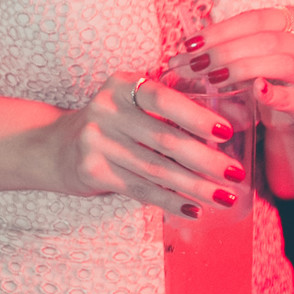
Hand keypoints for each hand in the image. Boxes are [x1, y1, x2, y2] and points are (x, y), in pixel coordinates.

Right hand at [52, 71, 245, 214]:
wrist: (57, 145)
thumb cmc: (114, 122)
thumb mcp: (135, 103)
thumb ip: (175, 107)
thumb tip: (235, 118)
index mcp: (123, 84)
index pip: (163, 98)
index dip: (196, 116)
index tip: (227, 132)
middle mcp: (107, 108)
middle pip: (164, 139)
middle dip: (205, 159)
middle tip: (236, 173)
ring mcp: (96, 140)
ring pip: (156, 168)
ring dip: (195, 186)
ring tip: (224, 197)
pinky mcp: (92, 169)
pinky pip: (140, 189)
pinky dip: (170, 201)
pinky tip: (193, 209)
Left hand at [164, 6, 293, 135]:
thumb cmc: (269, 74)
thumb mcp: (254, 51)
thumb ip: (229, 43)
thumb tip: (184, 50)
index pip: (256, 18)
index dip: (221, 30)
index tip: (191, 43)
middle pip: (266, 40)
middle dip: (224, 51)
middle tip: (194, 63)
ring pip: (279, 63)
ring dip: (240, 68)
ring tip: (211, 77)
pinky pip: (290, 97)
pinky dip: (270, 93)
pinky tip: (253, 90)